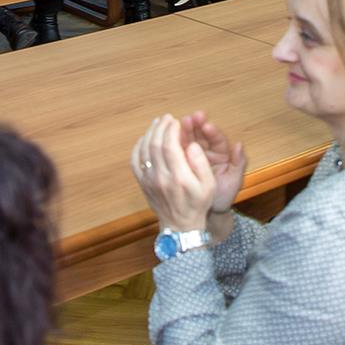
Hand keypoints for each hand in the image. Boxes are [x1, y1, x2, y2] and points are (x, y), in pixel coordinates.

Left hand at [131, 114, 216, 232]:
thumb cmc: (197, 204)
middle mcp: (161, 177)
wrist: (180, 226)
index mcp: (179, 176)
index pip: (169, 145)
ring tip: (157, 123)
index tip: (176, 121)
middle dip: (160, 127)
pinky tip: (145, 139)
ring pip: (143, 150)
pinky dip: (138, 146)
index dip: (171, 129)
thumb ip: (201, 164)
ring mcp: (149, 181)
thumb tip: (192, 145)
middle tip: (167, 118)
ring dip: (149, 133)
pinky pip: (135, 161)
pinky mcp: (142, 183)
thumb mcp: (209, 186)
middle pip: (155, 144)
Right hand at [180, 111, 247, 213]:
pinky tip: (169, 135)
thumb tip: (239, 145)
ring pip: (189, 139)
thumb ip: (238, 163)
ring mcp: (193, 155)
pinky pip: (178, 150)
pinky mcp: (182, 161)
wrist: (209, 212)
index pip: (217, 140)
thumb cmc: (223, 196)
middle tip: (191, 118)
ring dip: (185, 130)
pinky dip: (174, 142)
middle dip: (196, 125)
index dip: (212, 132)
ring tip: (180, 122)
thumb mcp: (234, 181)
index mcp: (221, 154)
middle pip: (201, 135)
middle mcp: (207, 152)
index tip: (207, 125)